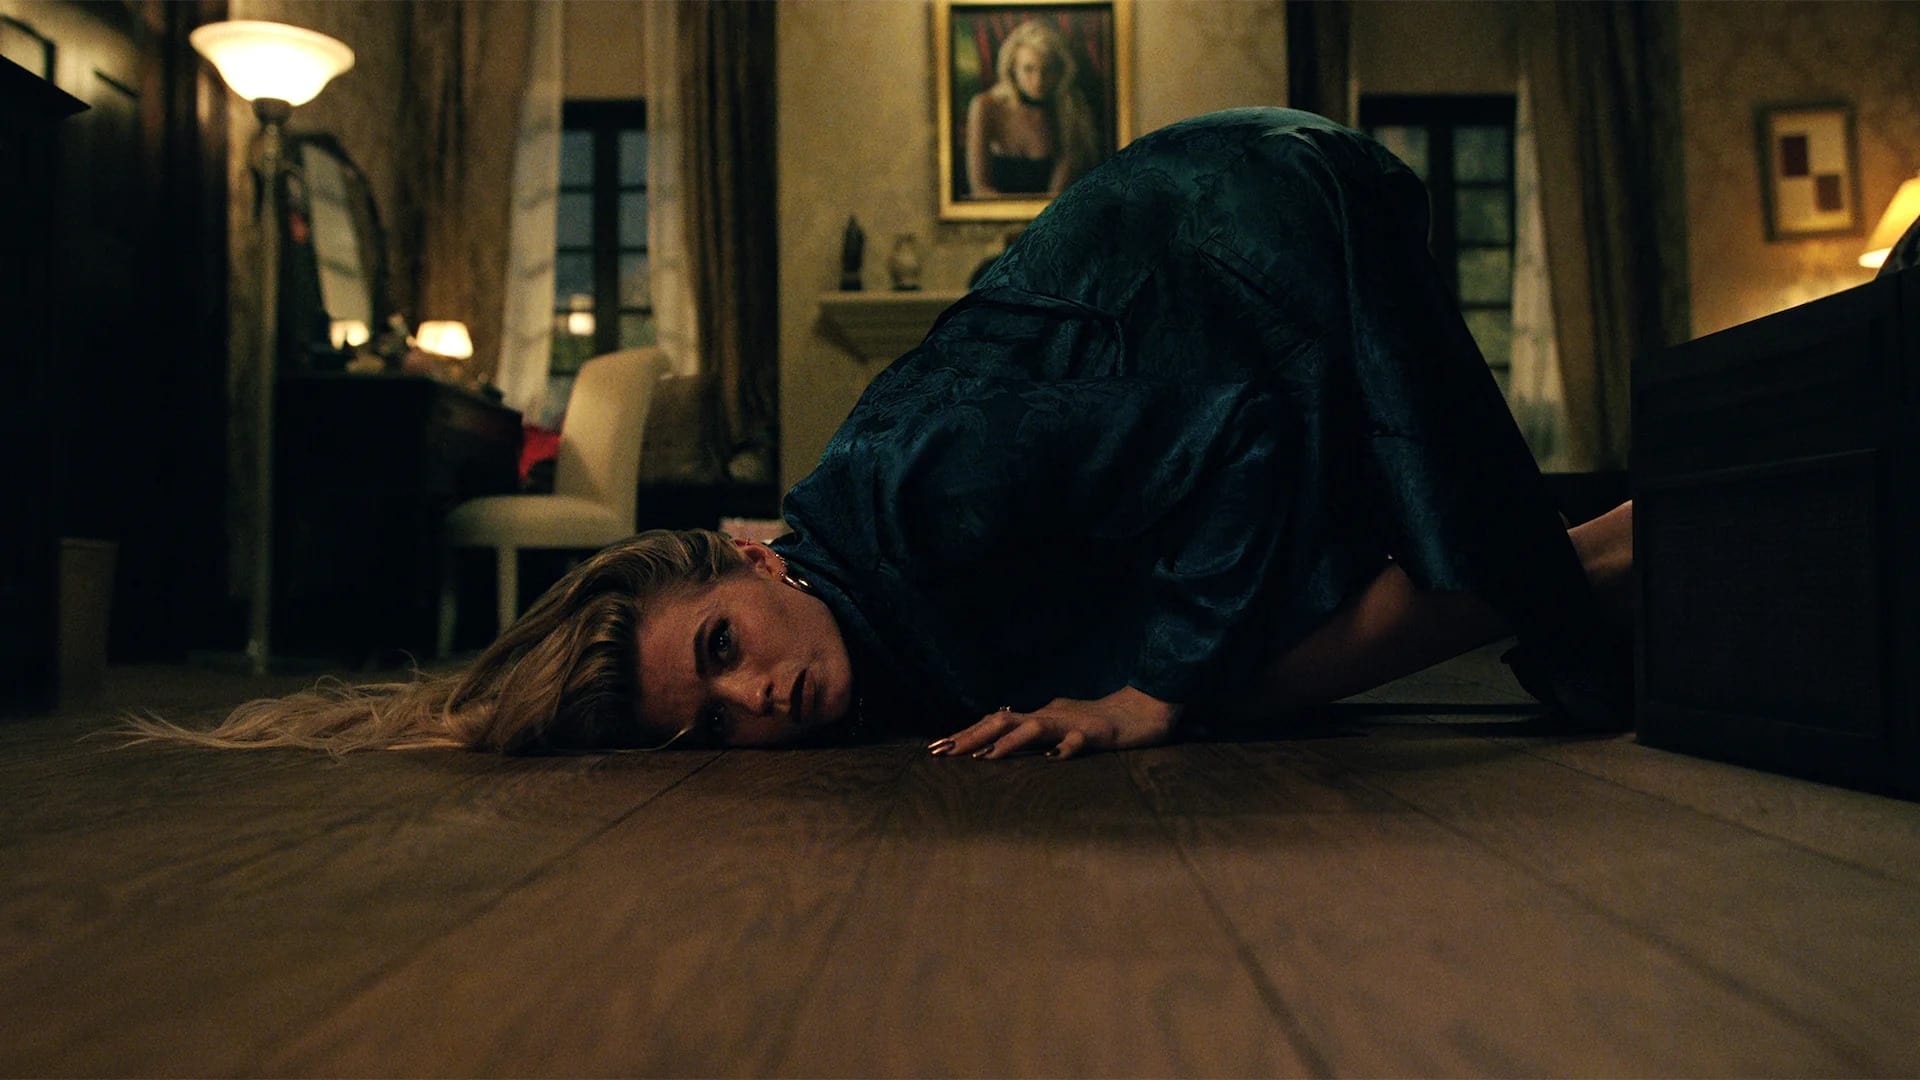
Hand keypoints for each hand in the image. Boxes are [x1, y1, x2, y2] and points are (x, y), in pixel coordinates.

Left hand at [928, 686, 1180, 760]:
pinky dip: (1065, 749)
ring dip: (1007, 743)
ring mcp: (1072, 724)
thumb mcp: (1057, 728)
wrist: (1142, 712)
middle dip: (970, 736)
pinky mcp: (1098, 735)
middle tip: (942, 752)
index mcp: (1038, 716)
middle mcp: (1049, 716)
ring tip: (983, 758)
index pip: (994, 722)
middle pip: (1003, 720)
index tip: (935, 748)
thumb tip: (994, 744)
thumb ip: (1030, 734)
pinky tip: (1054, 759)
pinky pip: (1079, 741)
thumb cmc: (1097, 723)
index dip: (965, 734)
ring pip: (1034, 728)